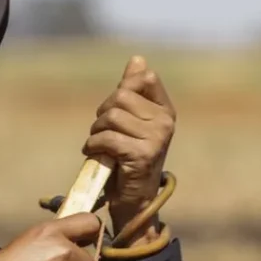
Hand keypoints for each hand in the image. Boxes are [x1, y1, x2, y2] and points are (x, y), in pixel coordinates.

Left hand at [84, 56, 175, 245]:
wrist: (135, 202)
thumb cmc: (130, 160)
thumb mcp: (133, 123)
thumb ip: (133, 92)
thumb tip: (137, 59)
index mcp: (166, 111)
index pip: (145, 78)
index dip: (122, 90)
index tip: (116, 112)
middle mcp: (166, 123)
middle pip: (121, 97)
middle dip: (103, 114)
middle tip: (101, 133)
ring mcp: (156, 139)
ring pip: (111, 117)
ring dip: (96, 132)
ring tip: (99, 146)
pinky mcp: (142, 155)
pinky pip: (107, 138)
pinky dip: (94, 147)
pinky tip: (96, 156)